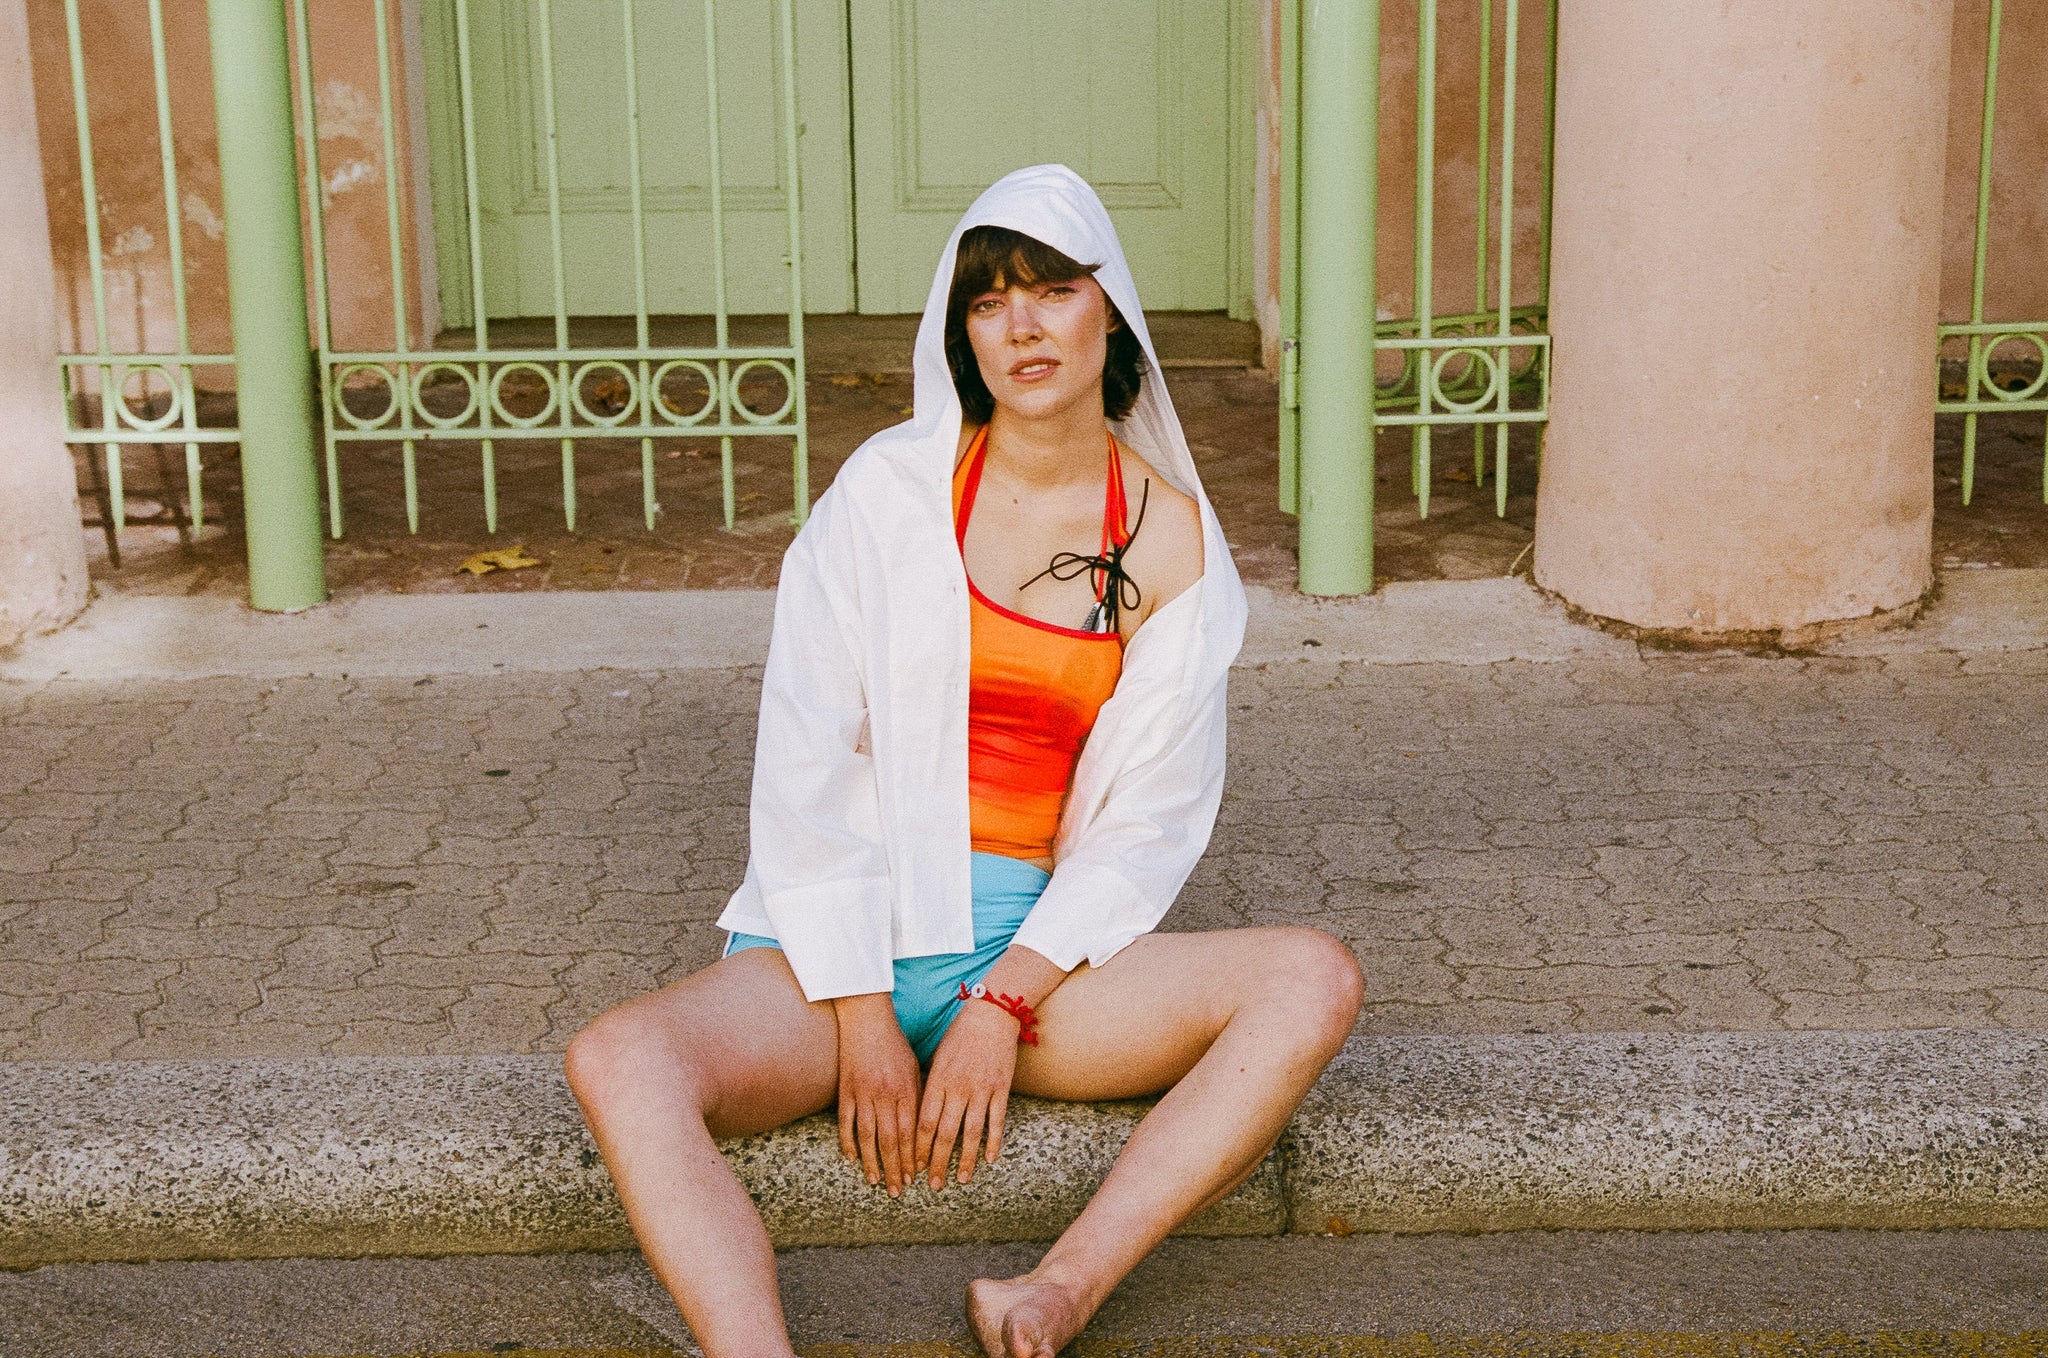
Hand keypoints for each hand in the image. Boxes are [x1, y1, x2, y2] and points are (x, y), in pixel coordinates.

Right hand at [831, 993, 921, 1196]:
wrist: (867, 1019)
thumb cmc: (895, 1044)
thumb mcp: (914, 1068)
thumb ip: (918, 1096)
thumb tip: (925, 1126)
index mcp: (906, 1089)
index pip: (911, 1132)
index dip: (912, 1157)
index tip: (915, 1177)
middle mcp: (885, 1095)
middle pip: (890, 1140)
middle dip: (895, 1168)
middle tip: (897, 1191)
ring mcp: (863, 1093)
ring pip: (867, 1136)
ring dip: (873, 1162)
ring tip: (876, 1182)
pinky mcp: (845, 1090)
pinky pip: (846, 1122)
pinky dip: (848, 1142)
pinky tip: (852, 1159)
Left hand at [914, 997, 1019, 1188]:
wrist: (992, 1013)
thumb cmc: (960, 1034)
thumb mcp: (937, 1057)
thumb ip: (930, 1086)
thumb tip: (920, 1113)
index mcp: (937, 1080)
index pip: (924, 1122)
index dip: (918, 1147)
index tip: (913, 1166)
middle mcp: (958, 1088)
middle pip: (945, 1133)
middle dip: (937, 1162)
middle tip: (933, 1185)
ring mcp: (981, 1089)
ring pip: (971, 1133)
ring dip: (964, 1160)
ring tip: (960, 1180)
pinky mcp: (1001, 1089)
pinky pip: (997, 1121)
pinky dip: (993, 1142)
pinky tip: (989, 1159)